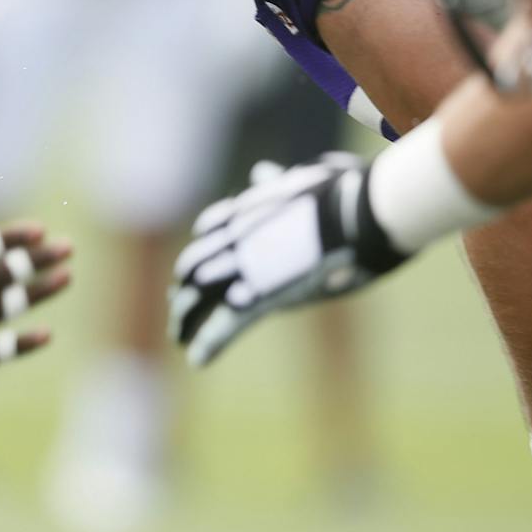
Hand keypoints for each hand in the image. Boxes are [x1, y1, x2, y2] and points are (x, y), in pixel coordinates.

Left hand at [173, 156, 406, 367]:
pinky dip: (208, 344)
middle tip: (177, 305)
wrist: (353, 213)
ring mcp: (240, 269)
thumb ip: (275, 185)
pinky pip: (224, 325)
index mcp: (245, 212)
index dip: (201, 252)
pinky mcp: (257, 297)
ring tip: (178, 337)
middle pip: (193, 269)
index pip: (207, 232)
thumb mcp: (301, 184)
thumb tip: (260, 172)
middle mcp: (232, 240)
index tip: (195, 266)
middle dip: (184, 289)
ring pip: (198, 300)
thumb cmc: (338, 196)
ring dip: (186, 320)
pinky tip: (197, 360)